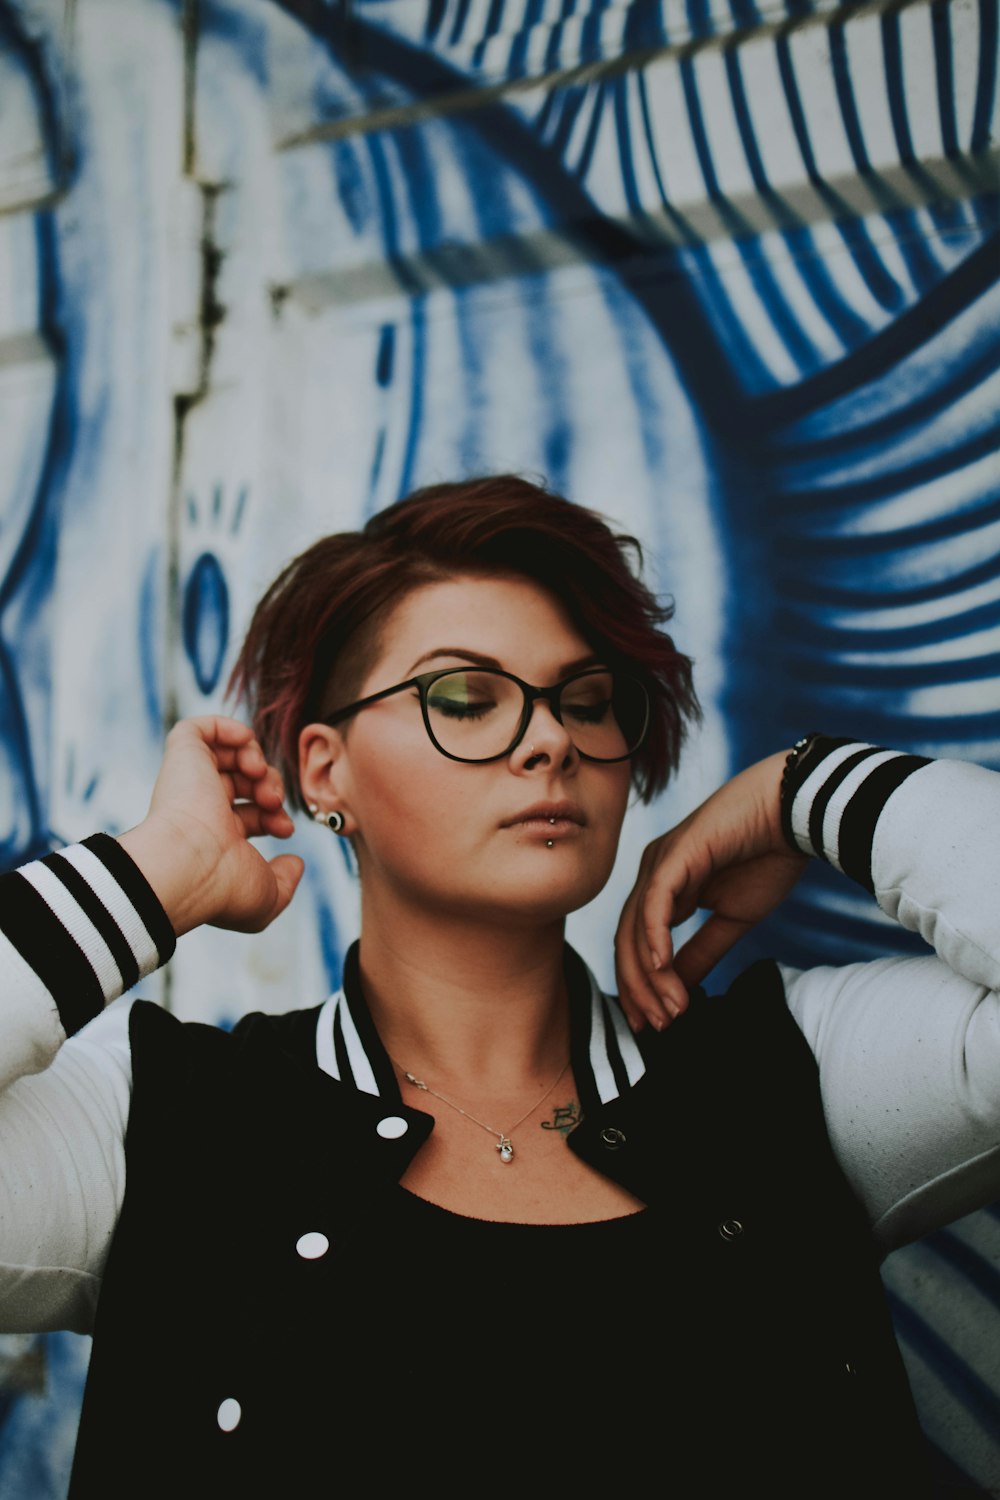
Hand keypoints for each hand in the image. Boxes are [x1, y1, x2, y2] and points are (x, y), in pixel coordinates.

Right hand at [117, 716, 303, 936]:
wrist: (189, 867)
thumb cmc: (224, 887)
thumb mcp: (268, 896)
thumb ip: (286, 881)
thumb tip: (295, 862)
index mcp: (216, 840)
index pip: (250, 816)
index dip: (277, 816)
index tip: (287, 830)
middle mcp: (201, 810)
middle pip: (244, 783)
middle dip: (271, 787)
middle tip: (274, 802)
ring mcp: (190, 784)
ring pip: (228, 756)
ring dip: (256, 759)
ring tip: (259, 775)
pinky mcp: (181, 759)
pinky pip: (197, 729)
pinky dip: (227, 728)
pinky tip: (244, 743)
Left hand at [614, 751, 807, 1030]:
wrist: (795, 813)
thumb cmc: (768, 856)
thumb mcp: (733, 919)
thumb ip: (704, 951)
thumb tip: (682, 988)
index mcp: (664, 887)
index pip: (636, 944)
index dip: (640, 987)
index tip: (652, 1024)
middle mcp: (652, 874)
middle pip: (628, 941)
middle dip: (639, 990)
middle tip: (656, 1027)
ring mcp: (659, 863)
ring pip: (637, 929)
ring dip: (651, 976)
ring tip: (671, 1011)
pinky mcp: (674, 857)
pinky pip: (655, 905)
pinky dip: (655, 939)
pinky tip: (663, 970)